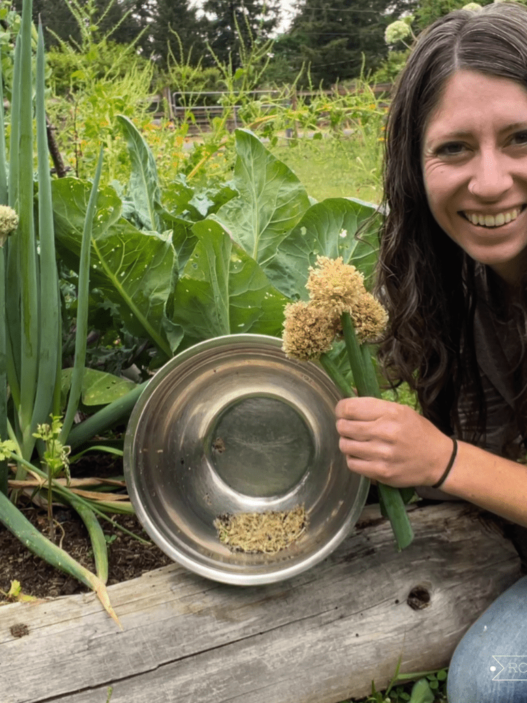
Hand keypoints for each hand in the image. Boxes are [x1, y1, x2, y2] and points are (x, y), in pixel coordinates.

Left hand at [335, 397, 453, 487]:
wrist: (439, 460)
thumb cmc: (418, 432)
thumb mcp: (401, 410)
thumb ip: (374, 405)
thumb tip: (350, 394)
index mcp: (391, 412)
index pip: (349, 408)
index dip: (341, 409)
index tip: (343, 412)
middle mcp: (385, 432)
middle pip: (343, 426)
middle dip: (343, 426)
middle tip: (350, 428)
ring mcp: (383, 454)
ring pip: (344, 445)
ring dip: (347, 443)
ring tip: (357, 442)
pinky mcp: (381, 472)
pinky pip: (352, 464)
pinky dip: (353, 459)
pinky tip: (363, 456)